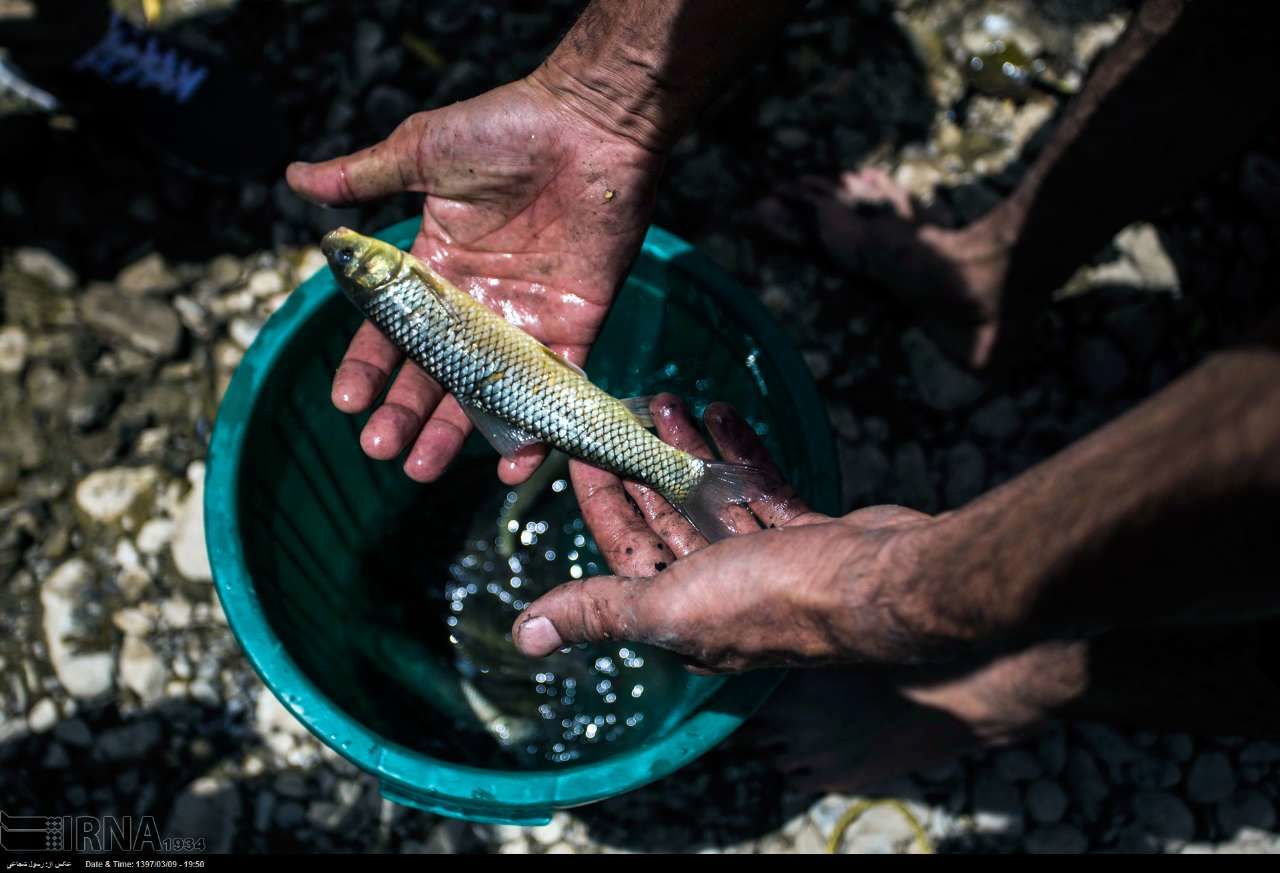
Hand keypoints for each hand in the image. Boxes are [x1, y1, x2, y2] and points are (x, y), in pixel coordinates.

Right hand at [287, 75, 663, 483]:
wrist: (589, 123)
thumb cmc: (507, 128)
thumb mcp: (423, 150)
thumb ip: (362, 175)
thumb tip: (292, 178)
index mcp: (434, 269)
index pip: (391, 332)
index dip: (368, 367)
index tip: (347, 402)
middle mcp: (475, 304)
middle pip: (433, 373)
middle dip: (405, 413)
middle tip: (381, 449)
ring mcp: (524, 319)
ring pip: (486, 389)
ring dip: (457, 432)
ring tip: (423, 468)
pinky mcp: (575, 324)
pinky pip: (555, 384)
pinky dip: (538, 423)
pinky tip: (512, 459)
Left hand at [510, 395, 948, 671]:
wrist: (885, 584)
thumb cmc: (772, 597)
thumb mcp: (668, 604)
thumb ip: (599, 612)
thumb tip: (524, 637)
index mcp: (681, 618)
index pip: (624, 549)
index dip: (601, 498)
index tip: (582, 446)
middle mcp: (721, 595)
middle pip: (667, 519)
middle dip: (642, 464)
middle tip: (625, 409)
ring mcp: (769, 564)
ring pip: (715, 498)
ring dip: (689, 451)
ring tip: (669, 399)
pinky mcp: (809, 536)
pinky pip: (764, 489)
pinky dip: (741, 453)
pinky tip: (724, 413)